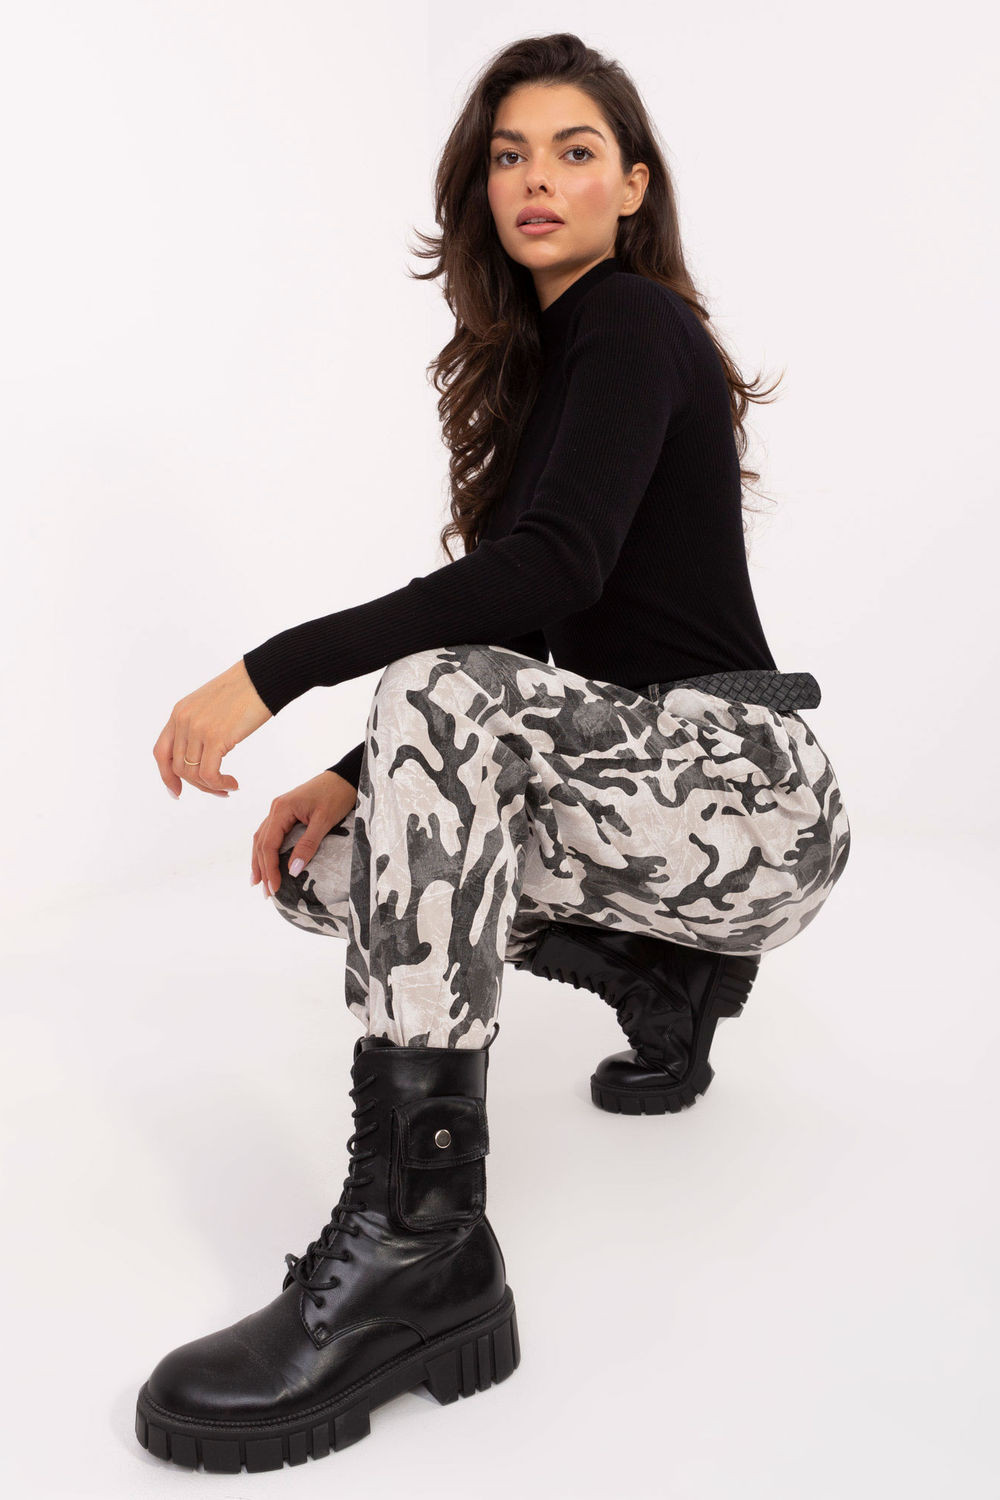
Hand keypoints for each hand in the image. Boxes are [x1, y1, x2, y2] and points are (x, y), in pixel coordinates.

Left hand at [153, 659, 272, 797]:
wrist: (262, 677)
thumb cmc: (244, 690)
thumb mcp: (209, 705)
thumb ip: (198, 724)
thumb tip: (200, 753)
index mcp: (179, 712)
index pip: (161, 752)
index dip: (166, 775)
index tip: (176, 791)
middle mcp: (183, 720)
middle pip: (178, 767)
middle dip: (197, 785)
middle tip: (217, 790)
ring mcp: (198, 729)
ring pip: (193, 773)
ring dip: (210, 787)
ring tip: (227, 787)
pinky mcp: (216, 737)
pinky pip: (209, 774)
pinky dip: (220, 784)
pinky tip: (233, 783)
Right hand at [252, 771, 357, 897]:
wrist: (345, 777)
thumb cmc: (337, 795)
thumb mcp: (324, 820)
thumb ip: (308, 845)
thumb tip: (292, 870)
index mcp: (281, 809)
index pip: (269, 845)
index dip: (270, 868)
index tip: (275, 888)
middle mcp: (275, 809)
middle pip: (261, 843)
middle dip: (262, 869)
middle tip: (265, 893)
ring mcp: (279, 809)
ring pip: (262, 838)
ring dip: (260, 860)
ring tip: (259, 881)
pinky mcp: (286, 812)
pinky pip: (270, 833)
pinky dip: (266, 849)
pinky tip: (266, 861)